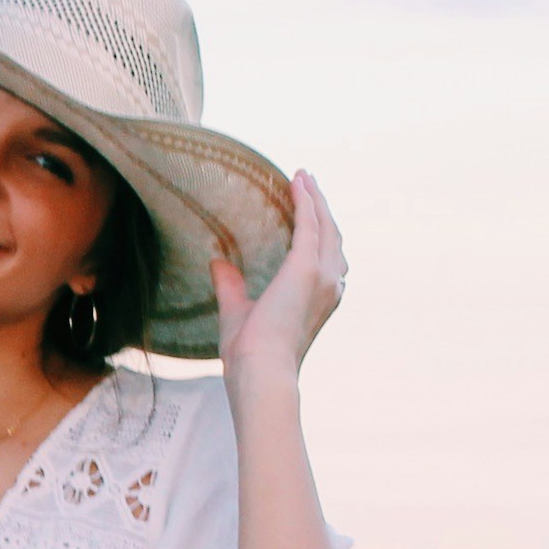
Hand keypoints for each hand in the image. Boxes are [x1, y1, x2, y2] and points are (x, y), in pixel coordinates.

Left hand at [213, 168, 346, 391]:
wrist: (258, 369)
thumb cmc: (249, 353)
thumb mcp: (237, 312)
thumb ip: (230, 286)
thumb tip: (217, 262)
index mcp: (318, 299)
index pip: (324, 257)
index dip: (319, 231)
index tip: (307, 208)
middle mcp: (329, 286)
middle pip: (331, 236)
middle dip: (322, 208)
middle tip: (308, 184)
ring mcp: (322, 277)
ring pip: (326, 226)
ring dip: (316, 200)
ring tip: (304, 178)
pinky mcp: (307, 267)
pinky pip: (310, 224)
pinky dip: (306, 201)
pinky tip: (297, 183)